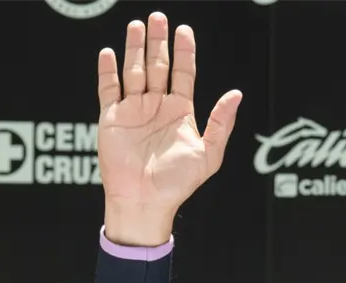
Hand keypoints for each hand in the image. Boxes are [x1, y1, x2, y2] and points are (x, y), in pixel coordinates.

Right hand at [97, 12, 241, 245]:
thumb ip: (221, 122)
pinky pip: (108, 89)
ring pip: (134, 71)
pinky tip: (110, 52)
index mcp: (181, 112)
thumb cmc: (179, 183)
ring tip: (137, 26)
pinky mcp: (112, 118)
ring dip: (135, 48)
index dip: (185, 52)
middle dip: (158, 42)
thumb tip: (237, 94)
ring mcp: (134, 110)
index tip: (185, 30)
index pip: (184, 74)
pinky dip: (108, 71)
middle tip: (158, 17)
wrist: (146, 200)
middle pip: (158, 66)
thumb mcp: (209, 153)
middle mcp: (157, 107)